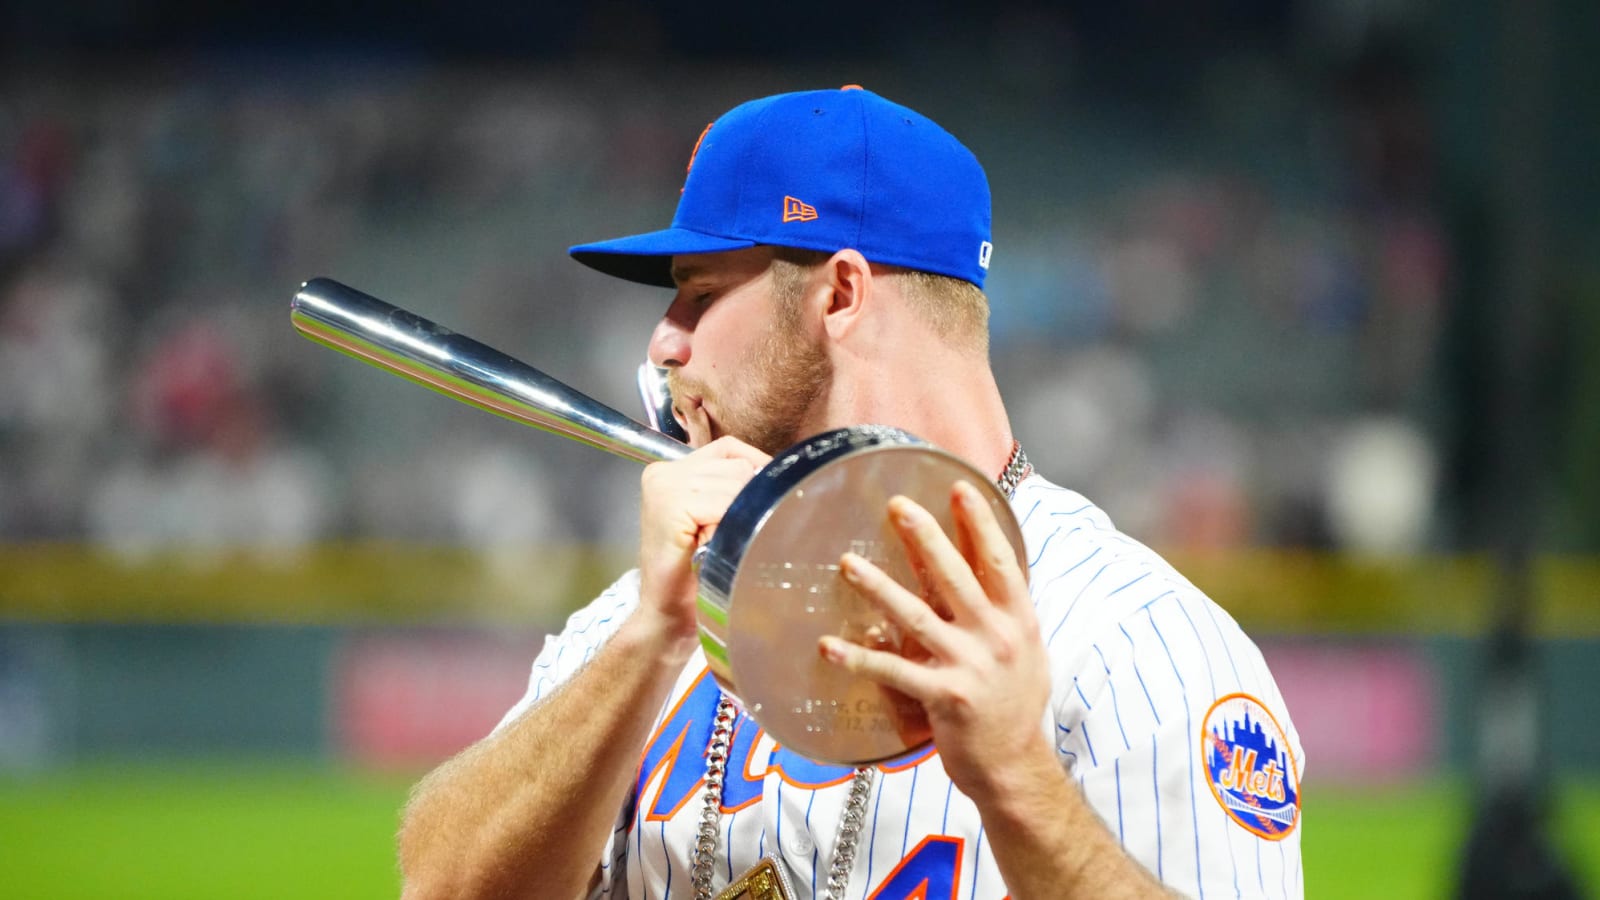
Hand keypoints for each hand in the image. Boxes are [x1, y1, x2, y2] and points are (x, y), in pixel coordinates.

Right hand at [636, 435, 769, 656]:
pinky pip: (724, 503)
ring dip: (739, 516)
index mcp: (672, 469)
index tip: (762, 501)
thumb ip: (730, 488)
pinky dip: (728, 526)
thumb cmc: (694, 573)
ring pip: (736, 482)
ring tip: (717, 543)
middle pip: (737, 465)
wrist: (667, 614)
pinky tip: (711, 546)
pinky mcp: (670, 504)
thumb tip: (777, 471)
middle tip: (727, 536)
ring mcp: (664, 485)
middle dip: (746, 500)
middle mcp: (663, 471)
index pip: (730, 449)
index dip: (754, 470)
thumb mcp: (712, 519)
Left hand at [818, 480, 1051, 794]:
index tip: (959, 488)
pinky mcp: (945, 696)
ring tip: (847, 564)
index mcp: (1019, 620)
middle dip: (926, 538)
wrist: (1014, 766)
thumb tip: (984, 567)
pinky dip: (859, 658)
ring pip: (917, 617)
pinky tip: (829, 646)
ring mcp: (970, 666)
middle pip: (957, 577)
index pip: (1000, 561)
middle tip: (897, 505)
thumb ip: (1004, 611)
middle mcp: (998, 637)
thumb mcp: (1026, 650)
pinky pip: (894, 671)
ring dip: (879, 588)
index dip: (980, 523)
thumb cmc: (1015, 705)